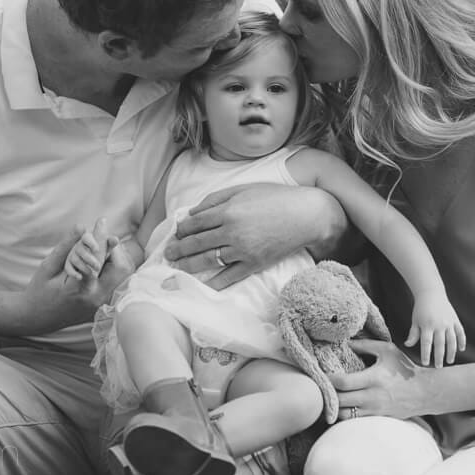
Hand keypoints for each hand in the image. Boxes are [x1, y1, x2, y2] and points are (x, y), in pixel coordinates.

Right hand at [11, 219, 132, 333]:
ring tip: (103, 247)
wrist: (37, 319)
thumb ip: (66, 247)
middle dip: (115, 248)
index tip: (102, 221)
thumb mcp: (48, 266)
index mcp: (81, 288)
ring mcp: (101, 304)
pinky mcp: (103, 305)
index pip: (100, 258)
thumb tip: (81, 226)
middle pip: (121, 268)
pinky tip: (102, 260)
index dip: (102, 238)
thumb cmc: (39, 291)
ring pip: (122, 275)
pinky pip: (116, 282)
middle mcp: (96, 298)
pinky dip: (112, 268)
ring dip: (115, 257)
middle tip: (105, 236)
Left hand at [165, 184, 339, 289]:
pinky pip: (228, 277)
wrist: (306, 215)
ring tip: (176, 267)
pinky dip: (213, 283)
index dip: (182, 229)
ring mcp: (242, 250)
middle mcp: (231, 231)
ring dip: (188, 265)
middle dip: (179, 248)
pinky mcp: (253, 264)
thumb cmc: (275, 197)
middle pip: (197, 242)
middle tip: (168, 253)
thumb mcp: (244, 188)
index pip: (195, 222)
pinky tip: (201, 286)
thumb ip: (216, 198)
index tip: (176, 232)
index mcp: (228, 210)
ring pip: (207, 260)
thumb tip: (194, 211)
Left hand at [330, 339, 429, 420]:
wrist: (426, 392)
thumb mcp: (387, 350)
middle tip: (320, 388)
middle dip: (327, 395)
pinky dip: (346, 414)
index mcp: (373, 379)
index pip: (343, 383)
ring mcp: (375, 411)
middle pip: (340, 401)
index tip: (320, 374)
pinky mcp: (377, 418)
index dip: (328, 379)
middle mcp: (372, 397)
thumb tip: (345, 342)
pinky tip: (343, 405)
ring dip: (335, 407)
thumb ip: (365, 345)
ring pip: (345, 416)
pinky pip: (355, 420)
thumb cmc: (406, 368)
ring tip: (330, 398)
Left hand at [405, 290, 466, 367]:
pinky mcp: (455, 320)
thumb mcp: (415, 320)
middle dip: (439, 356)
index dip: (426, 353)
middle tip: (438, 366)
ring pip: (452, 340)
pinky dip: (462, 341)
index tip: (425, 363)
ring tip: (449, 361)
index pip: (426, 343)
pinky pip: (460, 332)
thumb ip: (413, 334)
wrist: (431, 293)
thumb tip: (408, 345)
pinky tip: (461, 349)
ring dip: (451, 352)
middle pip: (440, 344)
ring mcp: (448, 322)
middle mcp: (439, 324)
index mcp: (427, 325)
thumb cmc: (421, 309)